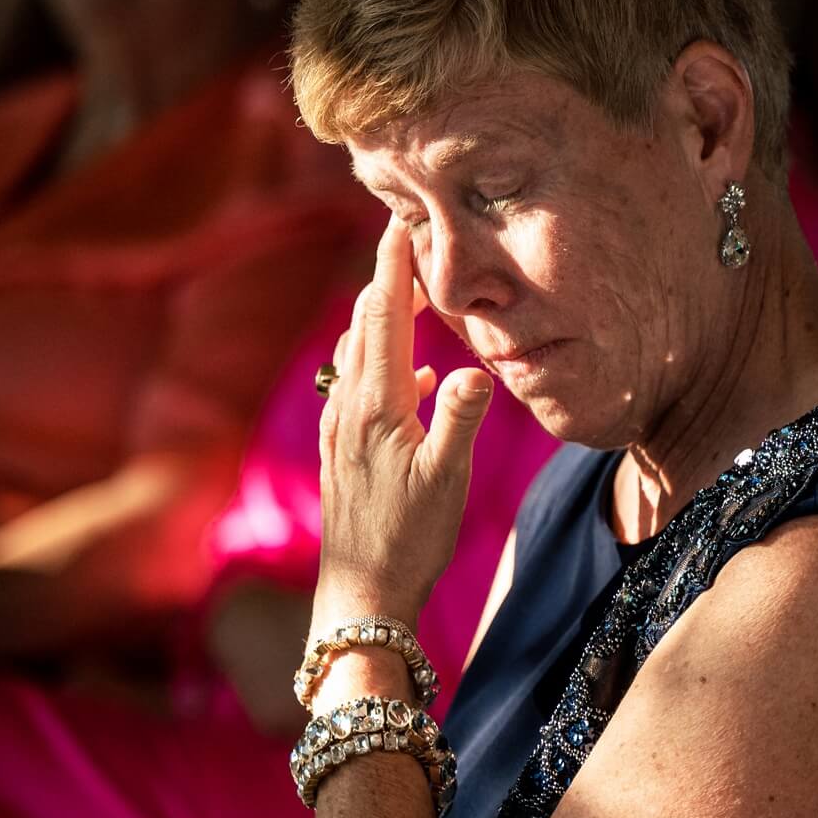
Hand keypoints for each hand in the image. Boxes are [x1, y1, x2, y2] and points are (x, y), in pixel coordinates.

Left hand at [315, 216, 493, 635]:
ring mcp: (342, 430)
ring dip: (384, 319)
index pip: (386, 319)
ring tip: (409, 292)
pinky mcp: (344, 452)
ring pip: (360, 356)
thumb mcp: (446, 479)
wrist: (362, 594)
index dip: (394, 268)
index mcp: (377, 406)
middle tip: (407, 239)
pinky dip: (385, 364)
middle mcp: (350, 409)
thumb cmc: (409, 539)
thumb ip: (461, 419)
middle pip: (366, 326)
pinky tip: (415, 378)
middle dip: (387, 280)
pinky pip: (362, 389)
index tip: (400, 223)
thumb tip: (476, 368)